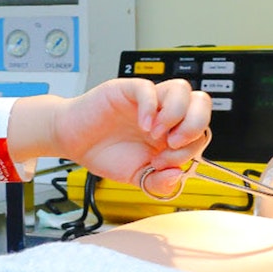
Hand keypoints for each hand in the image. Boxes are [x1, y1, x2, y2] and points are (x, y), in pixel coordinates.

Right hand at [54, 78, 211, 192]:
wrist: (71, 142)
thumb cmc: (103, 153)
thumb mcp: (135, 176)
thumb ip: (158, 182)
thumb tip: (178, 176)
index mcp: (171, 132)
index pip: (200, 132)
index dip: (190, 150)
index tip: (164, 162)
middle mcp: (162, 113)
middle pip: (201, 102)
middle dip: (194, 125)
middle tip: (173, 143)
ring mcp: (146, 101)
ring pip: (181, 89)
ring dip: (176, 114)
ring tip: (156, 133)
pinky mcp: (126, 90)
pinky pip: (148, 88)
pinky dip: (149, 107)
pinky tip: (141, 125)